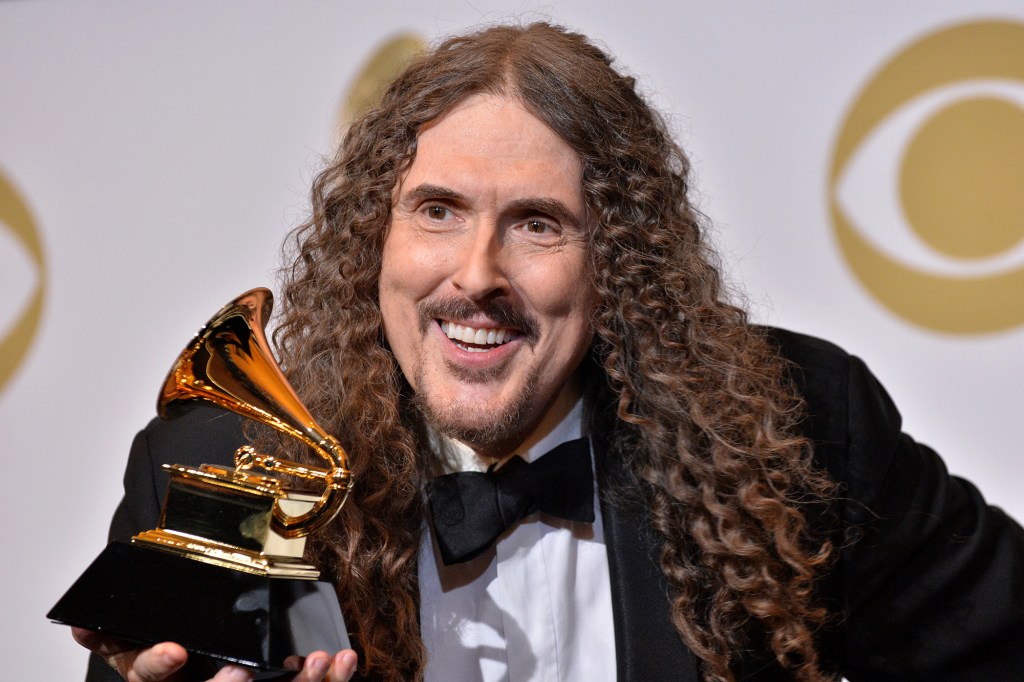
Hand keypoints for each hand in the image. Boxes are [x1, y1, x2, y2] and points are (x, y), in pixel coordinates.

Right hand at [72, 627, 357, 681]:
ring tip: (319, 661)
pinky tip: (346, 659)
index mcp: (163, 679)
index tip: (174, 649)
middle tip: (241, 675)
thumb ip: (111, 634)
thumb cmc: (166, 644)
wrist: (206, 653)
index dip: (158, 665)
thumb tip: (79, 625)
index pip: (152, 678)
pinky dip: (334, 681)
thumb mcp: (132, 637)